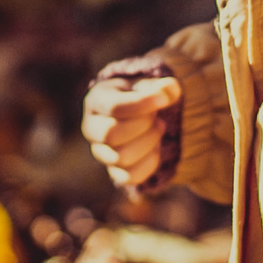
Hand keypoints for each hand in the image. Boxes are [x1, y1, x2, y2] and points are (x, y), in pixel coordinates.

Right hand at [80, 73, 180, 188]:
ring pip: (121, 158)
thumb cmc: (141, 95)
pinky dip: (150, 163)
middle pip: (111, 135)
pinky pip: (130, 177)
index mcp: (96, 101)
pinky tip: (156, 147)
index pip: (114, 108)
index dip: (142, 105)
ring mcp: (101, 152)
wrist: (138, 114)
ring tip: (159, 127)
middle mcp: (92, 128)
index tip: (163, 100)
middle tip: (156, 117)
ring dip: (149, 143)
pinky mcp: (113, 170)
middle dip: (142, 126)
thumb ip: (161, 86)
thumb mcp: (149, 84)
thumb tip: (171, 90)